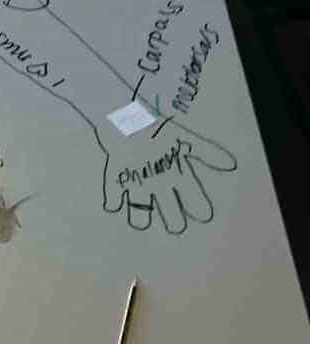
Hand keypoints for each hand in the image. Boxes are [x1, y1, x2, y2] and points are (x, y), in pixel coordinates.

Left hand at [102, 116, 236, 234]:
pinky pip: (114, 195)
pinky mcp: (116, 179)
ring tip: (142, 222)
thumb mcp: (182, 138)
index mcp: (175, 172)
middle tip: (176, 226)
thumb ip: (205, 151)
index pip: (190, 193)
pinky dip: (113, 200)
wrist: (125, 116)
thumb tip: (231, 164)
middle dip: (172, 217)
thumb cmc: (155, 127)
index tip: (204, 215)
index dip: (197, 204)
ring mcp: (137, 182)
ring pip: (140, 207)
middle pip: (168, 207)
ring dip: (139, 215)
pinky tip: (114, 203)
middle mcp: (157, 182)